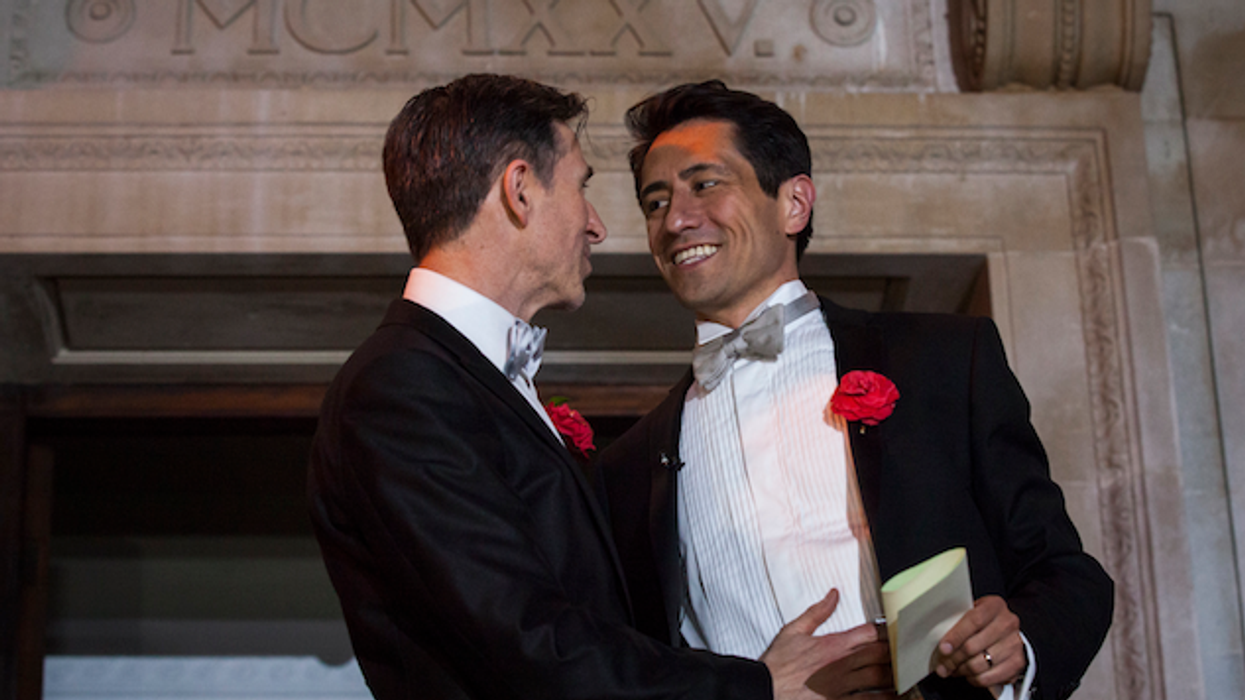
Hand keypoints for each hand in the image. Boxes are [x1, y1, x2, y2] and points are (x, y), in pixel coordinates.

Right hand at [761, 589, 896, 699]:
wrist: (765, 689)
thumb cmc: (777, 664)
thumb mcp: (793, 631)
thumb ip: (817, 612)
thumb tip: (833, 594)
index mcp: (833, 645)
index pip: (870, 632)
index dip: (886, 630)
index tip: (893, 631)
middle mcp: (842, 665)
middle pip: (881, 655)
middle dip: (896, 652)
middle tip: (906, 651)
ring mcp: (843, 687)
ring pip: (880, 679)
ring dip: (895, 676)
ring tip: (906, 674)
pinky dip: (884, 699)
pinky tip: (895, 697)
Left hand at [934, 595, 1025, 688]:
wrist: (1009, 630)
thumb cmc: (985, 621)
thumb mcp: (973, 611)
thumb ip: (959, 620)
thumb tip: (937, 638)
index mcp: (995, 606)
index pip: (973, 621)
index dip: (956, 636)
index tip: (943, 649)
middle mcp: (1008, 623)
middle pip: (973, 646)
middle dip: (953, 659)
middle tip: (942, 666)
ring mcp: (1015, 644)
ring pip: (979, 665)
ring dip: (961, 671)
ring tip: (952, 670)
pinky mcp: (1018, 662)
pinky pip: (990, 678)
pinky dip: (974, 680)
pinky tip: (968, 675)